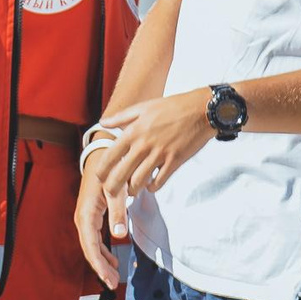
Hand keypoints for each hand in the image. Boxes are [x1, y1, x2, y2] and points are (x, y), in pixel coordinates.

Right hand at [75, 144, 122, 287]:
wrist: (102, 156)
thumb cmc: (109, 172)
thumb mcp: (116, 191)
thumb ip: (118, 211)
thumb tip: (119, 235)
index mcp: (86, 215)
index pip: (90, 246)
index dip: (98, 264)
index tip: (108, 279)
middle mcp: (82, 219)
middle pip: (89, 250)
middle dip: (100, 268)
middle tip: (112, 284)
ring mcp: (86, 219)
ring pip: (92, 247)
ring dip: (102, 262)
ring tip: (114, 276)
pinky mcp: (91, 217)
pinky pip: (95, 240)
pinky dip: (103, 252)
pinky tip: (113, 261)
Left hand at [99, 90, 213, 200]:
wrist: (201, 110)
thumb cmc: (173, 106)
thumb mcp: (143, 107)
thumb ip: (121, 117)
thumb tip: (103, 122)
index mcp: (134, 131)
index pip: (110, 156)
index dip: (101, 171)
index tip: (100, 177)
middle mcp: (144, 145)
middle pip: (120, 174)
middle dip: (113, 188)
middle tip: (112, 193)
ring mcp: (160, 154)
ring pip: (139, 181)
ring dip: (133, 190)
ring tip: (132, 190)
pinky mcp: (175, 162)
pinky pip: (159, 182)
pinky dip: (152, 187)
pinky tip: (151, 185)